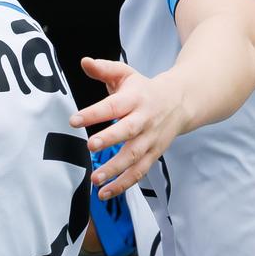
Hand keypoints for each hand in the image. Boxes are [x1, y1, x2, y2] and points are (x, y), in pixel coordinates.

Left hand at [70, 58, 187, 198]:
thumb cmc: (144, 89)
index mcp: (134, 99)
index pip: (113, 106)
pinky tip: (105, 193)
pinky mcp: (153, 155)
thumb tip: (84, 62)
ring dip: (115, 169)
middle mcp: (144, 120)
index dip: (94, 113)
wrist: (180, 102)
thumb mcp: (126, 74)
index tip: (73, 120)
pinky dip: (123, 185)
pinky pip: (139, 173)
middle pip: (127, 131)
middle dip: (109, 139)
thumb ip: (104, 69)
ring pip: (134, 157)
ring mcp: (150, 140)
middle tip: (90, 146)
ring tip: (95, 178)